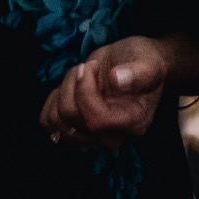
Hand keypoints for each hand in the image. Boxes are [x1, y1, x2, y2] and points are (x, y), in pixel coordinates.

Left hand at [38, 35, 172, 147]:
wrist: (135, 65)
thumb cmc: (144, 62)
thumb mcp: (150, 61)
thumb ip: (139, 73)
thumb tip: (117, 80)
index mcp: (133, 122)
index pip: (96, 121)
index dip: (85, 92)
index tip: (91, 67)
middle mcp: (112, 137)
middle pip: (72, 118)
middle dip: (73, 84)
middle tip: (88, 67)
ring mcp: (92, 137)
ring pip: (56, 119)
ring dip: (63, 89)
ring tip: (81, 76)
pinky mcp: (76, 130)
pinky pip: (48, 122)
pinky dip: (53, 100)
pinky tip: (70, 88)